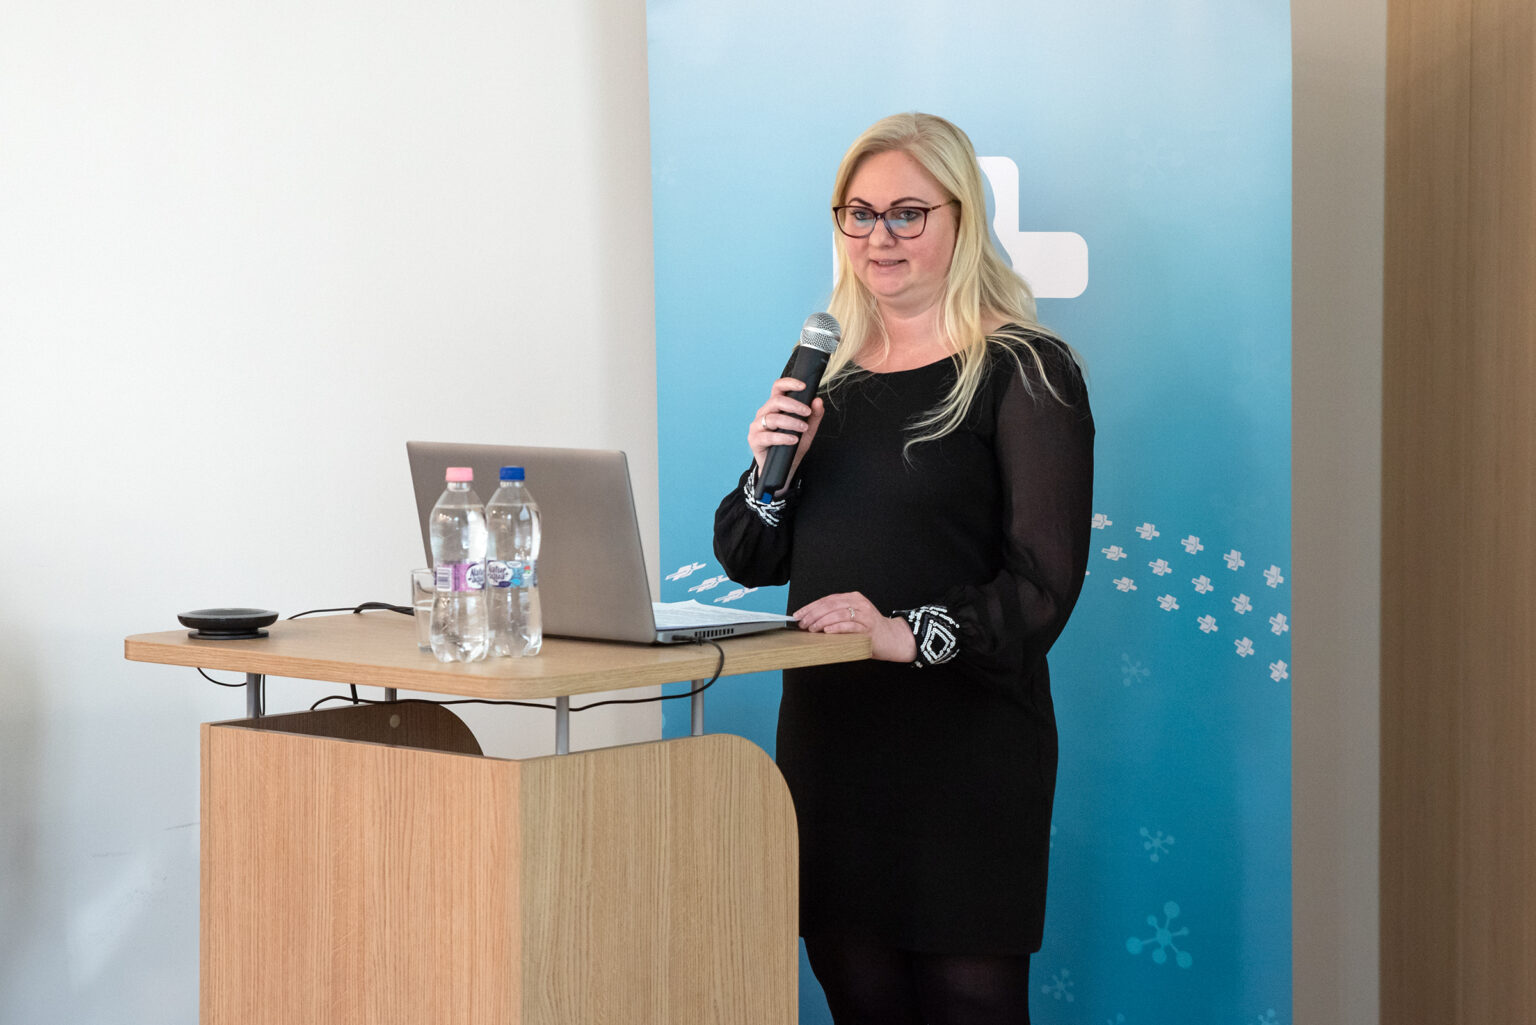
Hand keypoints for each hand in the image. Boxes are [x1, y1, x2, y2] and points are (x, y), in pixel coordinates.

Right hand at [750, 378, 824, 487]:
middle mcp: (764, 413)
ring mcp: (757, 426)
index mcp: (775, 407)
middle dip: (794, 405)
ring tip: (803, 428)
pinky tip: (794, 440)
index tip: (803, 386)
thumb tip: (818, 401)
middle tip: (807, 412)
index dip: (789, 383)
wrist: (783, 468)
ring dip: (791, 422)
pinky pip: (768, 436)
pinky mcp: (754, 440)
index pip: (778, 388)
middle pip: (775, 401)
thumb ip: (814, 416)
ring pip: (772, 418)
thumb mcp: (808, 431)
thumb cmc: (793, 446)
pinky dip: (783, 437)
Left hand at [793, 591, 917, 662]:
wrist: (893, 638)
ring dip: (822, 621)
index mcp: (853, 598)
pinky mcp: (868, 629)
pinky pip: (850, 626)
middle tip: (803, 623)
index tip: (798, 615)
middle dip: (813, 614)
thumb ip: (837, 615)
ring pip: (839, 614)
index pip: (827, 600)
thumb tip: (811, 620)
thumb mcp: (854, 616)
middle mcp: (859, 604)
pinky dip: (836, 628)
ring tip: (811, 628)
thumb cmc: (870, 629)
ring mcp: (864, 615)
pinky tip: (827, 631)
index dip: (811, 607)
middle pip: (831, 605)